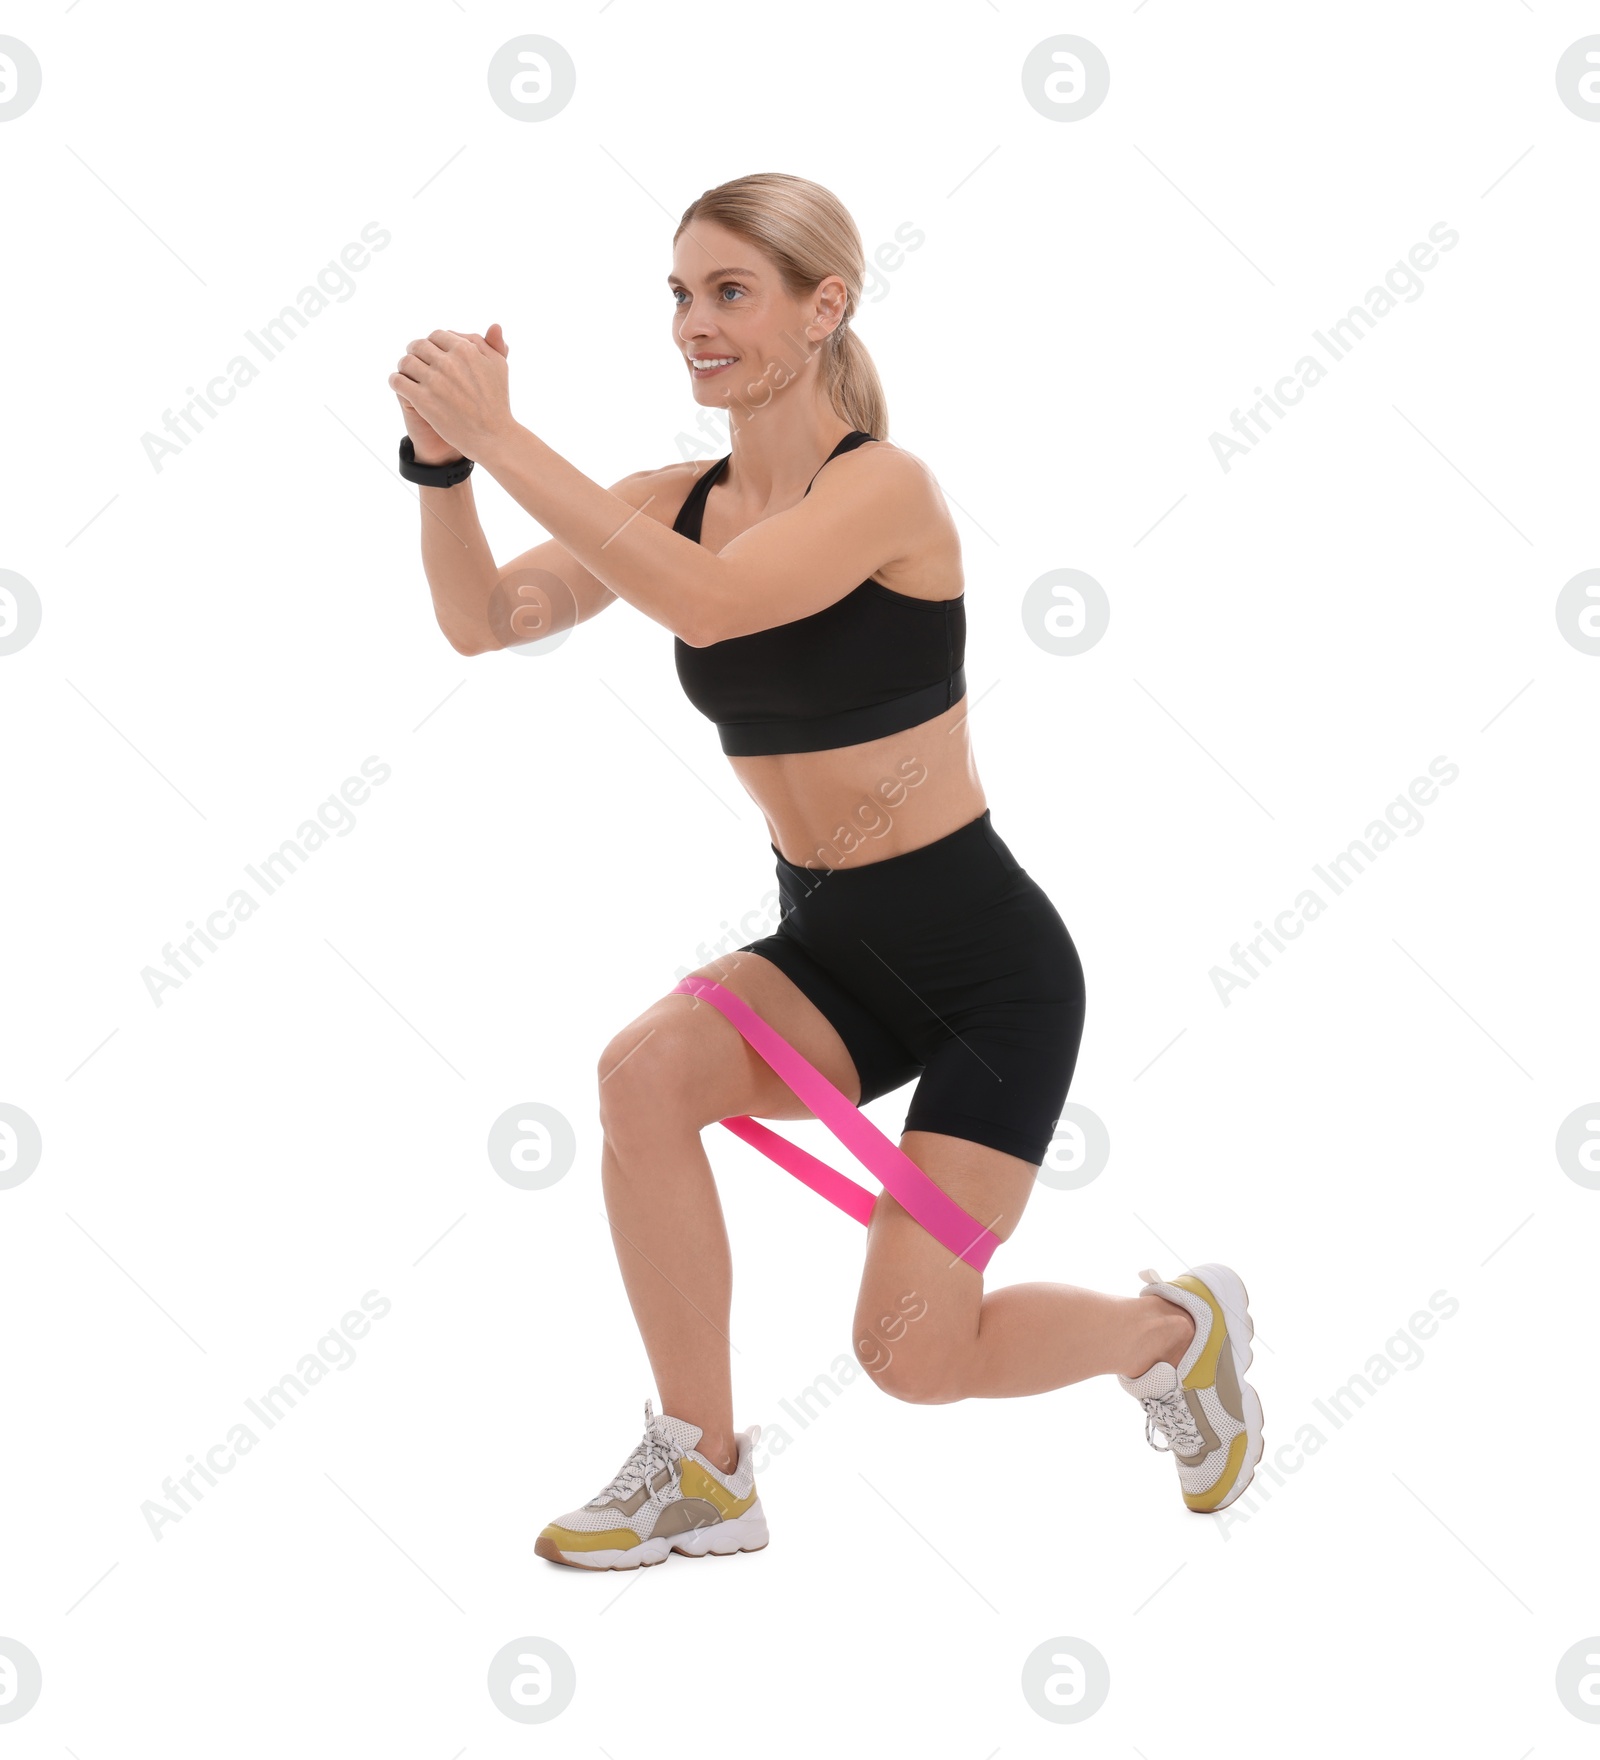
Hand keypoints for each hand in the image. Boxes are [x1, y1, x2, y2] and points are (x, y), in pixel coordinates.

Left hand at [389, 324, 512, 460]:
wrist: (492, 437)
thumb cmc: (497, 402)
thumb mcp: (500, 368)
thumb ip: (492, 344)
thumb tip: (494, 325)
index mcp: (465, 349)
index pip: (437, 335)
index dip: (433, 344)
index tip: (433, 354)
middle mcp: (448, 362)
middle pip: (418, 346)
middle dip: (416, 352)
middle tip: (417, 363)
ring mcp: (434, 381)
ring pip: (406, 362)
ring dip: (404, 367)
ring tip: (408, 375)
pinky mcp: (423, 400)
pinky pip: (398, 381)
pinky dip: (396, 381)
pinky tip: (400, 386)